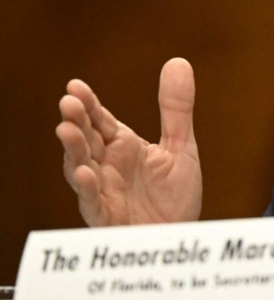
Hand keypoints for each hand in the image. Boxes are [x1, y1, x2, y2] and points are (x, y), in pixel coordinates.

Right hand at [56, 58, 202, 225]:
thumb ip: (176, 109)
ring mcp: (104, 192)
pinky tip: (84, 173)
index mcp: (123, 147)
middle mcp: (108, 166)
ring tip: (66, 130)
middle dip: (76, 122)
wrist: (182, 238)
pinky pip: (93, 203)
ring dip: (72, 150)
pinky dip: (87, 188)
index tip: (75, 86)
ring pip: (81, 168)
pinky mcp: (107, 217)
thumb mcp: (181, 146)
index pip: (101, 121)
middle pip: (86, 140)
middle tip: (68, 103)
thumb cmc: (175, 197)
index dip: (88, 105)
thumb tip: (178, 61)